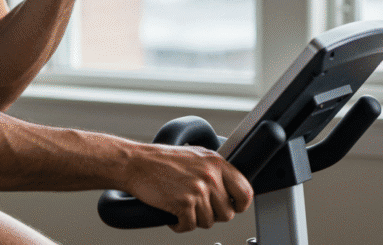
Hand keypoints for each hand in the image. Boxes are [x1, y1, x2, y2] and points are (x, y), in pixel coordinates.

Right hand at [125, 143, 254, 232]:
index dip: (240, 205)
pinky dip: (180, 225)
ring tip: (182, 208)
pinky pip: (190, 226)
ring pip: (208, 222)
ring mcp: (198, 190)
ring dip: (194, 220)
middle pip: (227, 213)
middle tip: (198, 208)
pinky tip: (173, 214)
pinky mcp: (184, 203)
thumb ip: (215, 170)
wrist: (137, 163)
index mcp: (217, 163)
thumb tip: (231, 188)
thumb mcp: (196, 155)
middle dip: (213, 215)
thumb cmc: (162, 160)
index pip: (245, 191)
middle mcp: (210, 176)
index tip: (233, 207)